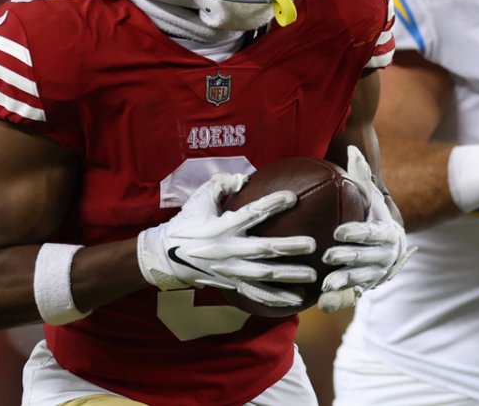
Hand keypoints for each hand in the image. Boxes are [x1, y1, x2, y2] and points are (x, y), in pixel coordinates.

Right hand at [136, 172, 317, 308]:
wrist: (165, 257)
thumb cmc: (186, 224)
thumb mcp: (199, 200)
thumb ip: (221, 185)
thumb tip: (244, 178)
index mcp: (221, 227)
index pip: (251, 213)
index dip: (272, 204)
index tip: (293, 197)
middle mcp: (227, 250)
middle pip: (263, 250)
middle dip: (289, 247)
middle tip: (313, 244)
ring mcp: (230, 270)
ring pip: (264, 276)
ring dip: (289, 276)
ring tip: (313, 275)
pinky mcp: (231, 285)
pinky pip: (256, 294)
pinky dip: (276, 298)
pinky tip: (297, 301)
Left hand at [318, 146, 415, 312]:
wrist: (390, 248)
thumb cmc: (374, 216)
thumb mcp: (371, 197)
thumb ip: (361, 175)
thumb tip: (352, 147)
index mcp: (386, 232)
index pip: (371, 232)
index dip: (356, 233)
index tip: (338, 232)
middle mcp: (386, 255)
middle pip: (366, 257)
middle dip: (348, 257)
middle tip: (327, 255)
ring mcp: (378, 274)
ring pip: (362, 279)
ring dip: (345, 281)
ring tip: (326, 283)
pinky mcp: (368, 288)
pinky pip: (355, 295)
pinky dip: (341, 299)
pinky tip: (324, 302)